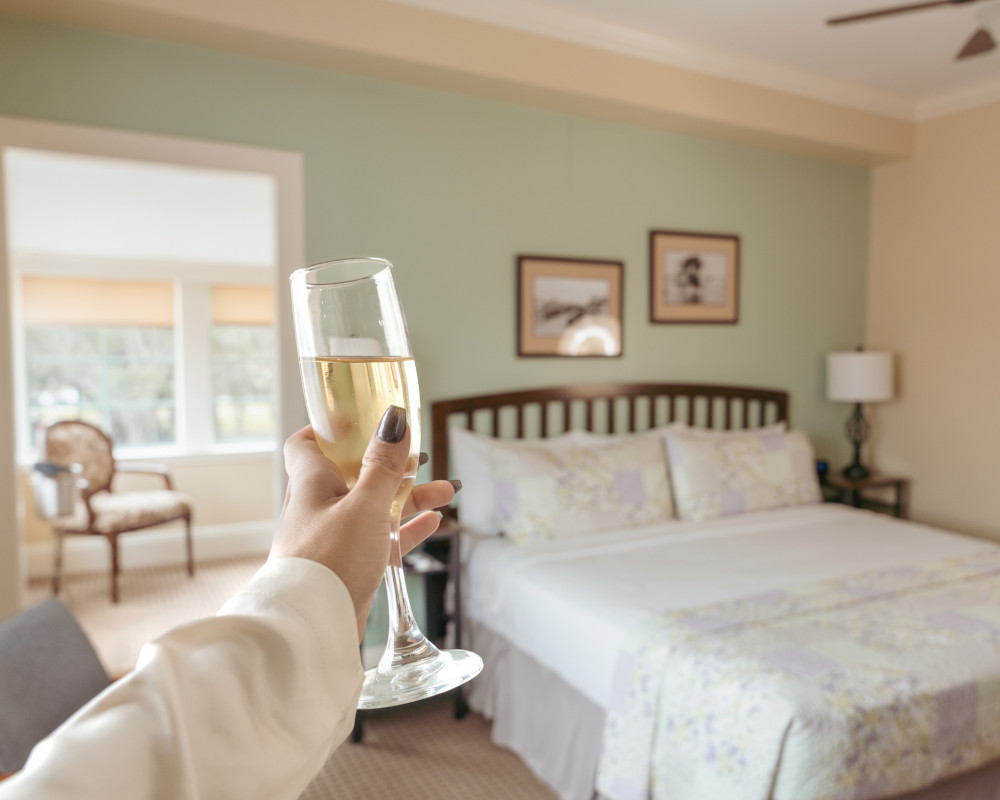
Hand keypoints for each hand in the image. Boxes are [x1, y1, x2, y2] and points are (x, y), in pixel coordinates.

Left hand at [271, 407, 457, 639]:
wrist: (311, 628)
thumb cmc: (330, 560)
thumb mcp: (364, 506)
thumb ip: (382, 465)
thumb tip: (394, 419)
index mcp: (311, 485)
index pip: (307, 444)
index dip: (332, 429)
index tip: (362, 419)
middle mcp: (317, 508)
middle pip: (354, 474)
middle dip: (391, 465)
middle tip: (421, 457)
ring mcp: (332, 538)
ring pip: (373, 507)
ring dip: (409, 497)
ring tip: (446, 490)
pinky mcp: (347, 566)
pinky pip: (380, 538)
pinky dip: (406, 529)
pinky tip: (433, 522)